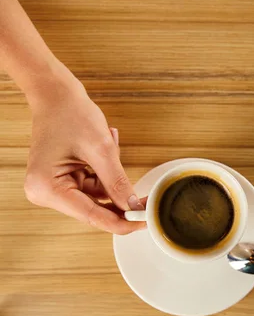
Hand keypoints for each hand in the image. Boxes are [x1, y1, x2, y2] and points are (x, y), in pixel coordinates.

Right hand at [24, 65, 145, 233]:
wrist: (55, 93)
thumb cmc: (70, 113)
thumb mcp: (100, 149)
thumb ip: (118, 182)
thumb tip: (134, 207)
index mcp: (47, 188)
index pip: (91, 216)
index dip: (121, 222)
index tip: (144, 222)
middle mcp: (45, 193)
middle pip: (93, 209)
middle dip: (119, 197)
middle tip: (146, 196)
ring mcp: (53, 188)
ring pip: (96, 197)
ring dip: (111, 177)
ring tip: (108, 145)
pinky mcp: (63, 181)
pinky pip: (93, 186)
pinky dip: (105, 171)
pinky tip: (105, 147)